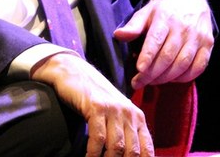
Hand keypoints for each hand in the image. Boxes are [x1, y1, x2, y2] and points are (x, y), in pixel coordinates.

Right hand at [31, 52, 153, 156]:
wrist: (73, 71)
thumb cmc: (93, 96)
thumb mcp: (114, 112)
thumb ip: (124, 131)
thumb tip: (127, 153)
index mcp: (137, 116)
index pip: (147, 149)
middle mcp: (128, 113)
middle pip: (132, 151)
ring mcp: (113, 109)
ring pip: (116, 146)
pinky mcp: (97, 107)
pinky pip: (98, 138)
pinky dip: (93, 153)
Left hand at [113, 0, 214, 89]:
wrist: (193, 0)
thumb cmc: (164, 10)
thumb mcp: (146, 12)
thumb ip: (133, 26)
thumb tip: (118, 35)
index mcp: (165, 17)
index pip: (156, 39)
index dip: (148, 56)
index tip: (139, 69)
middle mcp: (183, 27)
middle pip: (168, 56)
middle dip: (152, 73)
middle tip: (138, 83)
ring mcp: (198, 37)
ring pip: (182, 64)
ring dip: (166, 78)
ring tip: (151, 82)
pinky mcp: (208, 45)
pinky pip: (198, 67)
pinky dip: (184, 77)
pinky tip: (171, 79)